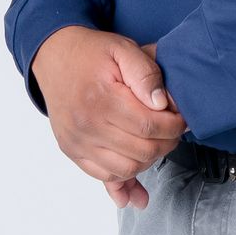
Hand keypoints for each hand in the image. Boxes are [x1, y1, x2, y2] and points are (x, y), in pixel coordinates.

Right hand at [29, 26, 187, 207]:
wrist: (54, 56)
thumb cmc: (92, 53)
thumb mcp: (123, 49)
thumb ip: (146, 74)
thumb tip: (161, 104)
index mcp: (102, 99)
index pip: (150, 127)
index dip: (174, 126)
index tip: (181, 119)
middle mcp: (86, 125)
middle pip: (142, 152)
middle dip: (166, 143)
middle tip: (172, 130)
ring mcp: (77, 141)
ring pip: (126, 169)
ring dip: (148, 161)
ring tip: (155, 142)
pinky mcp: (72, 150)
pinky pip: (103, 177)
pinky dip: (124, 181)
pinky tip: (137, 185)